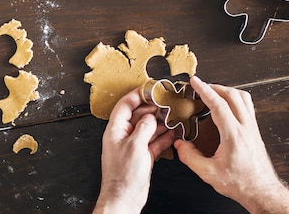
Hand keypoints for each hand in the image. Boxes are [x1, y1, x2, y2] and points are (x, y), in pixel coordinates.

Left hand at [93, 89, 175, 213]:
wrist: (124, 198)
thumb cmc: (123, 176)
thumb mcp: (135, 146)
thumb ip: (144, 128)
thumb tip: (151, 117)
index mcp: (116, 130)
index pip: (125, 105)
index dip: (137, 95)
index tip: (149, 89)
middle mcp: (123, 135)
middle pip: (138, 115)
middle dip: (152, 108)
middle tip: (166, 103)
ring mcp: (133, 145)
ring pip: (148, 128)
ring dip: (160, 122)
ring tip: (172, 116)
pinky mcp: (142, 155)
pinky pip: (154, 141)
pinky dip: (163, 136)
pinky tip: (173, 132)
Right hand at [174, 77, 288, 213]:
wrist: (261, 191)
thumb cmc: (240, 183)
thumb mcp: (209, 173)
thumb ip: (191, 157)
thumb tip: (179, 145)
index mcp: (234, 135)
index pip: (219, 104)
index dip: (205, 90)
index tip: (195, 81)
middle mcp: (246, 127)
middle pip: (232, 95)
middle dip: (214, 87)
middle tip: (201, 86)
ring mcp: (252, 128)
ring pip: (243, 97)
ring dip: (227, 90)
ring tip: (214, 92)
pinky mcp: (255, 131)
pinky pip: (247, 106)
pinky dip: (235, 99)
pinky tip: (227, 105)